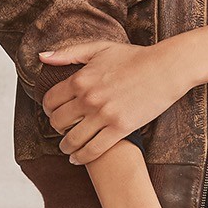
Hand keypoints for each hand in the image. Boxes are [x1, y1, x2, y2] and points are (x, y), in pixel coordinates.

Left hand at [38, 39, 187, 163]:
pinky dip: (81, 157)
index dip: (48, 110)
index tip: (53, 113)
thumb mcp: (99, 48)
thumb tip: (42, 57)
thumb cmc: (134, 57)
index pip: (50, 101)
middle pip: (58, 122)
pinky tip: (78, 159)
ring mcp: (103, 115)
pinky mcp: (120, 129)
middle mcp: (88, 98)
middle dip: (56, 128)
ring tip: (68, 149)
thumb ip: (68, 53)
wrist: (165, 69)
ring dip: (66, 147)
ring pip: (72, 140)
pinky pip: (93, 150)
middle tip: (62, 130)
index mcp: (80, 79)